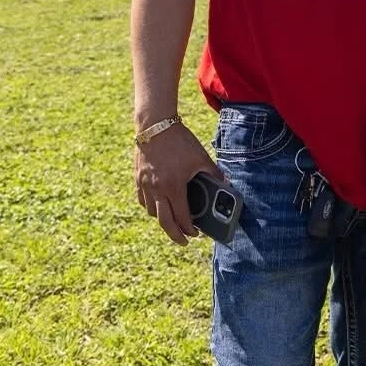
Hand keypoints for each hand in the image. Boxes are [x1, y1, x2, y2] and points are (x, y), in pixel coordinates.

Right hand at [135, 121, 225, 244]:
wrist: (155, 124)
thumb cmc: (179, 141)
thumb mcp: (201, 157)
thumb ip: (214, 173)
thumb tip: (227, 183)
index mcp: (173, 187)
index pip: (181, 217)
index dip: (189, 229)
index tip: (196, 234)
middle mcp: (157, 189)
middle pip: (164, 222)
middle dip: (175, 235)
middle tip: (184, 241)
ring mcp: (145, 184)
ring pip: (151, 212)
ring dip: (162, 220)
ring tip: (172, 221)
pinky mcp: (138, 178)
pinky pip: (142, 200)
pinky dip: (150, 207)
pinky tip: (157, 206)